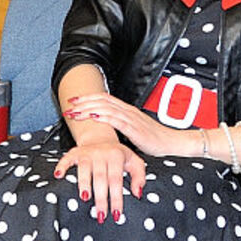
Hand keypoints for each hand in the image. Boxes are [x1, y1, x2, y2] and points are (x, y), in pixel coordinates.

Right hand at [53, 140, 147, 224]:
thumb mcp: (134, 162)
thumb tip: (137, 193)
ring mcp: (86, 153)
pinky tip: (59, 176)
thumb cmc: (118, 154)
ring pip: (84, 170)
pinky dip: (62, 167)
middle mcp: (101, 154)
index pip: (116, 181)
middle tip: (101, 214)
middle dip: (101, 198)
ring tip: (85, 199)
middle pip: (100, 179)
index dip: (116, 198)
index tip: (116, 213)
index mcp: (116, 156)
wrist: (100, 137)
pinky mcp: (74, 152)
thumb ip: (139, 177)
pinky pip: (66, 159)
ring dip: (84, 185)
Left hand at [63, 92, 196, 158]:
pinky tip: (94, 117)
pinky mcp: (135, 128)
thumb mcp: (133, 128)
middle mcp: (128, 111)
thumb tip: (104, 126)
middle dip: (83, 102)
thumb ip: (120, 124)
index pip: (104, 98)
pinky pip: (117, 120)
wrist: (171, 142)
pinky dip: (104, 117)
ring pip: (106, 108)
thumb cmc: (153, 138)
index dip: (88, 98)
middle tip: (69, 105)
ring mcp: (131, 118)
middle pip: (102, 100)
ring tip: (75, 112)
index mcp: (127, 109)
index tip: (74, 101)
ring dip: (88, 109)